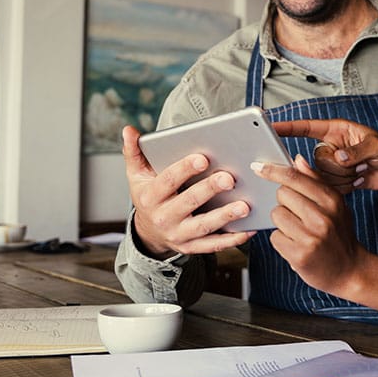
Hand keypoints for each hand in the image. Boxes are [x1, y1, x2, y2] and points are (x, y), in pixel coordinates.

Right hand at [122, 125, 255, 257]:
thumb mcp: (137, 175)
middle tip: (230, 178)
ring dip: (225, 217)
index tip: (203, 158)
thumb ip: (134, 152)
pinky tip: (249, 229)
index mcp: (151, 196)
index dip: (184, 169)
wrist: (148, 232)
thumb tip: (128, 130)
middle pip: (189, 202)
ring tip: (244, 206)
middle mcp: (164, 217)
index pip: (168, 180)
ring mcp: (178, 234)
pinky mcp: (192, 247)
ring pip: (204, 226)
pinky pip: (213, 245)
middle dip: (209, 190)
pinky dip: (232, 239)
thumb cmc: (149, 196)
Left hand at [257, 154, 366, 296]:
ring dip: (282, 222)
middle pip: (282, 194)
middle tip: (299, 214)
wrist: (351, 270)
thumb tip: (297, 159)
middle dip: (285, 202)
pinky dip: (282, 241)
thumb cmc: (340, 234)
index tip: (258, 167)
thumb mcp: (335, 204)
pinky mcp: (299, 255)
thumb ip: (315, 181)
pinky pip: (275, 237)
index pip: (295, 178)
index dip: (273, 171)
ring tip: (299, 231)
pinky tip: (296, 245)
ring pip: (276, 215)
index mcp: (331, 200)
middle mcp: (322, 217)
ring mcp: (311, 237)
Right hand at [273, 118, 377, 194]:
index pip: (307, 127)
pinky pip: (328, 188)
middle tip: (359, 164)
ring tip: (361, 170)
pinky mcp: (334, 180)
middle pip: (315, 160)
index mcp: (336, 130)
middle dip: (338, 167)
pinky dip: (345, 187)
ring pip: (321, 177)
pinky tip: (359, 180)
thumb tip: (339, 158)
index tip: (271, 127)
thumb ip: (358, 150)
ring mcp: (331, 165)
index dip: (289, 128)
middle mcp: (330, 146)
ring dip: (344, 178)